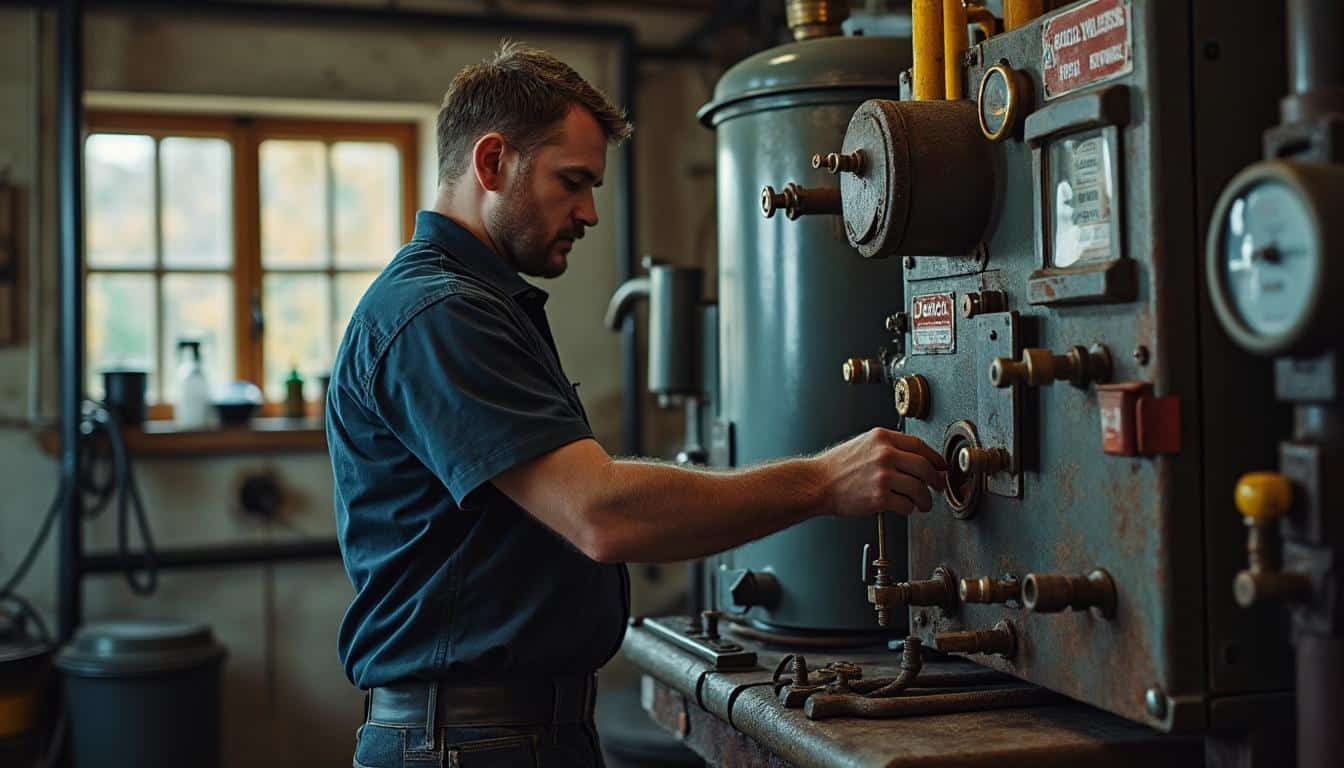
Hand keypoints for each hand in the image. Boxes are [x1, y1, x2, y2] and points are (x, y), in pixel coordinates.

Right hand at [813, 428, 946, 516]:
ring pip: (919, 489)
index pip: (919, 446)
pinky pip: (906, 505)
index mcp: (882, 438)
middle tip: (938, 487)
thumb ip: (888, 447)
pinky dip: (910, 509)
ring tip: (924, 503)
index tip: (941, 467)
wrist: (818, 483)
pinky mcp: (879, 497)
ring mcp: (883, 476)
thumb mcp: (863, 444)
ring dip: (925, 500)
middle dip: (936, 480)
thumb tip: (916, 459)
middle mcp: (884, 454)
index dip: (935, 458)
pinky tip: (906, 508)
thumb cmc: (837, 466)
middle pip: (925, 467)